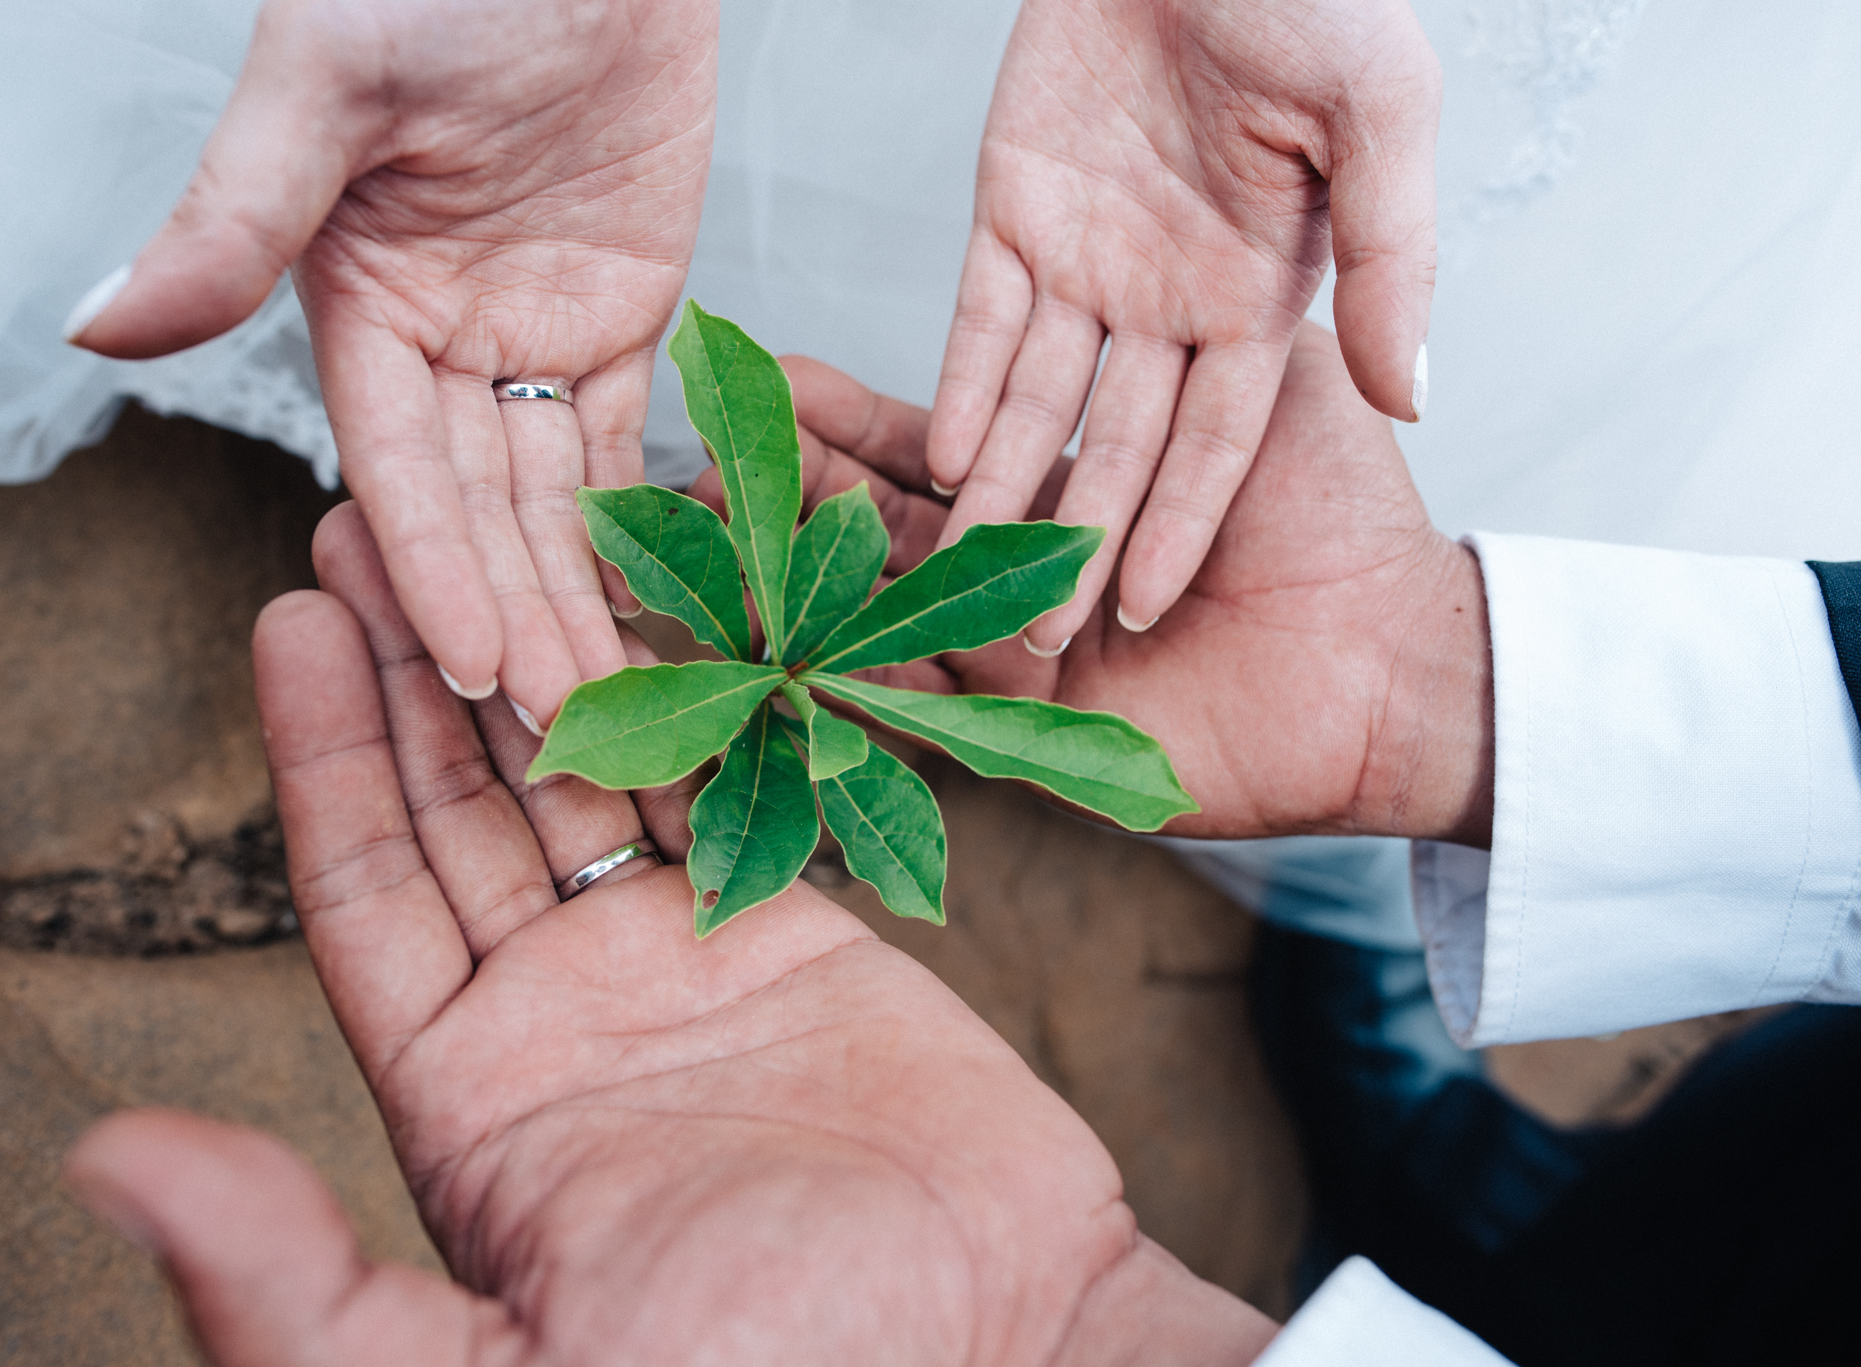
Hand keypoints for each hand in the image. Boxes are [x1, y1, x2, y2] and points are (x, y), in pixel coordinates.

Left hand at [62, 503, 1275, 1365]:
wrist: (998, 1356)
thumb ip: (290, 1284)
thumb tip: (107, 1160)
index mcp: (472, 1102)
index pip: (365, 895)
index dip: (323, 756)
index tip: (291, 616)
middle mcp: (564, 1016)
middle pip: (464, 803)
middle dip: (414, 661)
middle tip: (378, 516)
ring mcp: (682, 966)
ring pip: (590, 772)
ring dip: (540, 654)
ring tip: (500, 524)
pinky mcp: (798, 932)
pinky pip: (727, 785)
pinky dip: (689, 697)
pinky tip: (651, 608)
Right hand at [69, 0, 716, 727]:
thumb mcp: (330, 83)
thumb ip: (232, 216)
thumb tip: (91, 330)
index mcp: (355, 303)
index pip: (397, 466)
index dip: (434, 567)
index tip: (473, 666)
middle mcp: (438, 340)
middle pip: (480, 508)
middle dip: (516, 617)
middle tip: (564, 734)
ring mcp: (530, 336)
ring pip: (554, 497)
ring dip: (578, 599)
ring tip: (617, 709)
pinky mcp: (619, 319)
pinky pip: (628, 442)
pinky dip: (643, 522)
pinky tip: (666, 608)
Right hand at [786, 325, 1491, 846]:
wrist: (1392, 660)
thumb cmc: (1350, 520)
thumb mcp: (1268, 382)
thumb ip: (1186, 331)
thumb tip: (1123, 261)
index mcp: (1085, 469)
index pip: (951, 430)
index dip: (861, 410)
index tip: (780, 376)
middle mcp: (1045, 550)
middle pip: (904, 506)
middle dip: (815, 473)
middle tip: (727, 442)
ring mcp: (1032, 635)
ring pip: (899, 589)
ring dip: (816, 558)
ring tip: (736, 525)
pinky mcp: (1036, 717)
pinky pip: (931, 685)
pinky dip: (859, 653)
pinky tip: (792, 619)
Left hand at [931, 0, 1439, 652]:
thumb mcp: (1379, 117)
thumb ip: (1393, 257)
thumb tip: (1419, 397)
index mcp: (1257, 297)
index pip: (1211, 444)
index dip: (1176, 528)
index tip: (1137, 612)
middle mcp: (1168, 300)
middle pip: (1115, 448)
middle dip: (1074, 540)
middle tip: (1027, 636)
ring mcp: (1089, 263)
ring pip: (1037, 401)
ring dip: (1001, 485)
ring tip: (961, 568)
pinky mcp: (1012, 213)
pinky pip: (981, 321)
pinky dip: (957, 386)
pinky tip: (938, 459)